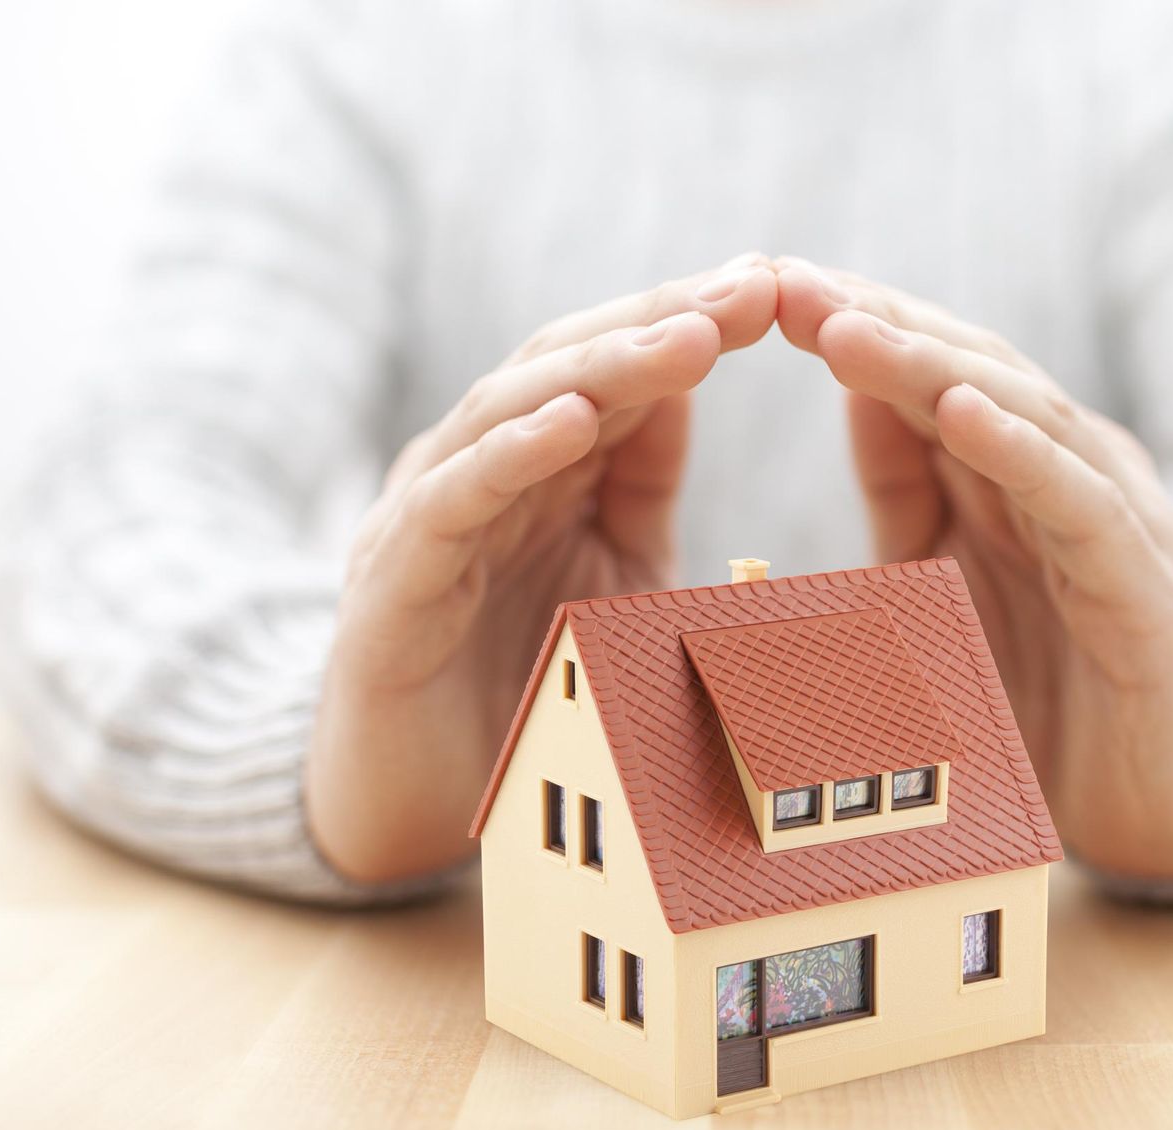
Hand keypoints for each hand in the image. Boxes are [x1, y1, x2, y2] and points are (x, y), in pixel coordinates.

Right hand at [308, 256, 779, 881]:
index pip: (618, 369)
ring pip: (511, 412)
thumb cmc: (516, 686)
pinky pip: (452, 501)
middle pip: (569, 366)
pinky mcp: (394, 578)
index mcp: (537, 465)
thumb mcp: (610, 575)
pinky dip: (509, 456)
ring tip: (688, 338)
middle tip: (752, 286)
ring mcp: (430, 514)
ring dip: (603, 370)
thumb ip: (639, 485)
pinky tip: (571, 423)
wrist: (402, 801)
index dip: (693, 321)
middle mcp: (478, 467)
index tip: (777, 285)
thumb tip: (685, 388)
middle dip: (663, 321)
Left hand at [774, 259, 1172, 878]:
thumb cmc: (1040, 696)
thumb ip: (907, 491)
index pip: (927, 371)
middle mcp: (1069, 474)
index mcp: (1014, 472)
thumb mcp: (943, 581)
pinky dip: (1021, 452)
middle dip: (876, 324)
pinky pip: (1078, 505)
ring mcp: (1114, 521)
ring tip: (846, 332)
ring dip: (930, 369)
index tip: (760, 288)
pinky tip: (961, 414)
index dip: (850, 325)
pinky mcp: (1143, 588)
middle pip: (968, 372)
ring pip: (1022, 416)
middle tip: (786, 285)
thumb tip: (855, 394)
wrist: (1152, 805)